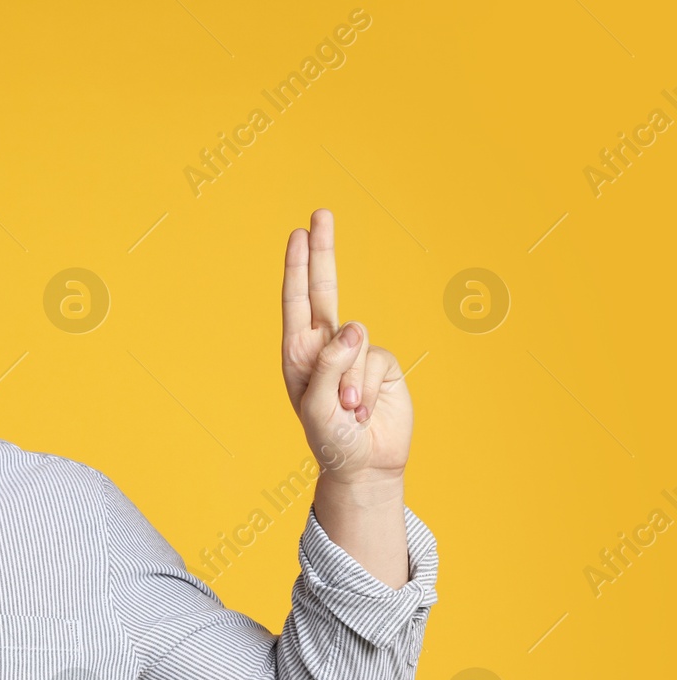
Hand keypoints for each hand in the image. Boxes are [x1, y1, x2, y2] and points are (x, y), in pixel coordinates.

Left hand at [281, 208, 412, 485]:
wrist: (364, 465)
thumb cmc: (330, 441)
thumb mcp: (318, 408)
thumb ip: (330, 367)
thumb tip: (353, 327)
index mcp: (299, 354)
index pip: (296, 301)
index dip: (298, 267)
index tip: (298, 233)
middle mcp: (325, 347)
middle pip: (325, 289)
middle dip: (323, 251)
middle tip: (320, 213)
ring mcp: (355, 354)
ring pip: (357, 342)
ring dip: (351, 383)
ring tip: (346, 413)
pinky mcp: (382, 364)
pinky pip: (377, 360)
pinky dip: (368, 388)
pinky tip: (363, 410)